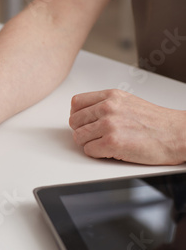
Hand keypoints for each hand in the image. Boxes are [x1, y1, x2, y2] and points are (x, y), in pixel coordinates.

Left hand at [69, 89, 185, 164]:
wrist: (178, 134)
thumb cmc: (156, 122)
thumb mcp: (127, 102)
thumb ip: (105, 105)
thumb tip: (85, 114)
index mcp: (111, 96)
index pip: (76, 103)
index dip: (78, 115)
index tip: (85, 123)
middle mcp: (108, 108)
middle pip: (74, 122)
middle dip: (82, 131)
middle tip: (96, 136)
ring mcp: (109, 125)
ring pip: (79, 137)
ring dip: (89, 144)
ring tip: (105, 143)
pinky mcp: (112, 143)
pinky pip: (88, 151)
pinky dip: (97, 154)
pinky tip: (110, 151)